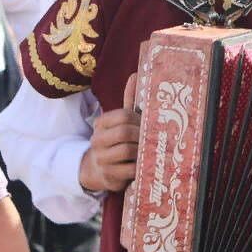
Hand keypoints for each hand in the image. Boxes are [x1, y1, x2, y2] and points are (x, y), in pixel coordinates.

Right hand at [80, 74, 139, 193]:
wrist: (97, 169)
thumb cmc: (115, 141)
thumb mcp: (120, 121)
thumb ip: (129, 101)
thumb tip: (136, 75)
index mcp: (101, 124)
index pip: (123, 115)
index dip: (139, 119)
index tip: (148, 123)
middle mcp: (98, 140)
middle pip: (125, 132)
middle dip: (142, 134)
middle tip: (153, 137)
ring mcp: (102, 159)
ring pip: (127, 150)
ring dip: (142, 150)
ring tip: (151, 149)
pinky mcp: (110, 176)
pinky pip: (130, 169)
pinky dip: (141, 166)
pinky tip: (147, 163)